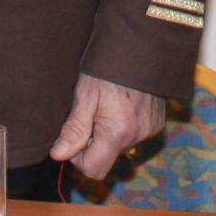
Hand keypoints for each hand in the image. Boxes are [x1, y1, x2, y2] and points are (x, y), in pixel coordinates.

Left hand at [50, 73, 164, 179]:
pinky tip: (121, 105)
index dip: (79, 159)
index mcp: (117, 132)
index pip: (94, 169)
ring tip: (107, 105)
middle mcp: (137, 136)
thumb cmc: (108, 67)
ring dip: (108, 133)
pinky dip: (123, 126)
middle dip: (93, 142)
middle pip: (106, 157)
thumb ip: (73, 129)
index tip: (76, 135)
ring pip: (119, 146)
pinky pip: (133, 136)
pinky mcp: (157, 123)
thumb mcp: (85, 95)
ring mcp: (150, 130)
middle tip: (91, 113)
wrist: (140, 46)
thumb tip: (58, 155)